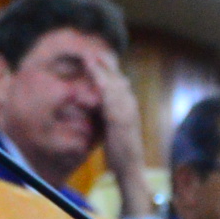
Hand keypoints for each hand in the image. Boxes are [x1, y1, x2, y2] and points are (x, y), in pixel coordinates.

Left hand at [87, 49, 152, 216]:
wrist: (131, 170)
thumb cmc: (120, 151)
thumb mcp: (112, 127)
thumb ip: (107, 113)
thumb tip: (97, 102)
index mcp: (128, 104)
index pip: (118, 79)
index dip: (106, 67)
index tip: (93, 54)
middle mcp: (130, 103)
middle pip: (117, 76)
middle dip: (103, 62)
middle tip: (88, 48)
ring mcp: (127, 110)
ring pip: (115, 83)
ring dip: (101, 69)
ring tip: (88, 56)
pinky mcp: (121, 119)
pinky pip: (111, 97)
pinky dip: (103, 84)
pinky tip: (94, 76)